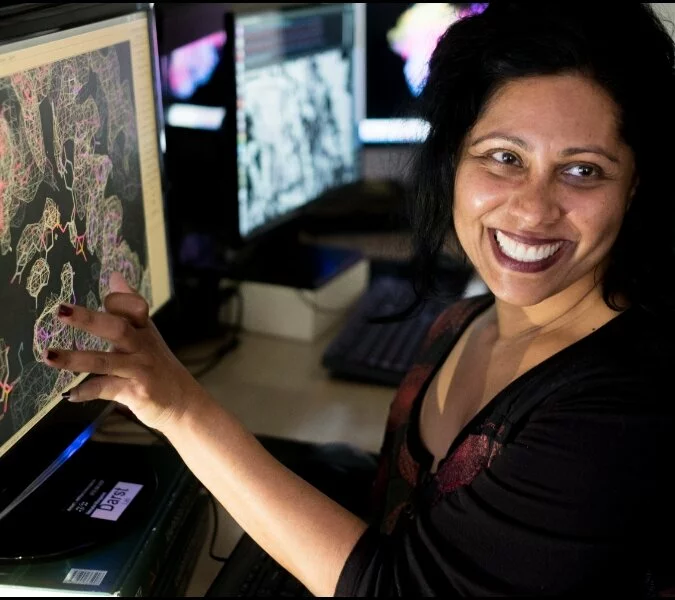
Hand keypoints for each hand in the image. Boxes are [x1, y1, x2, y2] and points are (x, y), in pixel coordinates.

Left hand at [43, 272, 204, 431]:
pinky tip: (69, 394)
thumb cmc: (157, 365)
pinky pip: (107, 389)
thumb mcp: (147, 333)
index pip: (132, 307)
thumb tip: (114, 276)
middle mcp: (143, 346)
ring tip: (49, 356)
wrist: (183, 401)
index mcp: (144, 330)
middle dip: (88, 320)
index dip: (117, 301)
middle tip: (61, 311)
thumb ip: (129, 306)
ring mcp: (139, 370)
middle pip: (117, 328)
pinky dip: (87, 391)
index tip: (102, 299)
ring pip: (105, 361)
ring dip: (75, 358)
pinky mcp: (136, 392)